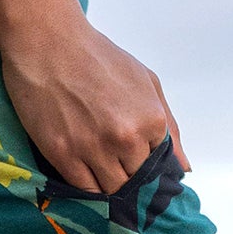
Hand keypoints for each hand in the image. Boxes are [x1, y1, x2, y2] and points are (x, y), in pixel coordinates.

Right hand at [0, 5, 189, 195]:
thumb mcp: (147, 82)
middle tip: (112, 162)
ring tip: (97, 164)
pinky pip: (82, 189)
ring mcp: (93, 148)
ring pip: (110, 191)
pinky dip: (85, 187)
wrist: (48, 42)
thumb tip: (184, 168)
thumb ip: (170, 127)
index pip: (158, 166)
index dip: (145, 164)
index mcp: (151, 120)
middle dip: (127, 176)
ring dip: (106, 184)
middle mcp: (126, 138)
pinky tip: (82, 169)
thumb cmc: (97, 57)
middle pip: (135, 182)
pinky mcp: (62, 154)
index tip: (132, 158)